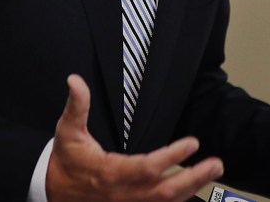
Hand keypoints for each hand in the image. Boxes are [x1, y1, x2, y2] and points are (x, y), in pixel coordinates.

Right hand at [46, 75, 223, 201]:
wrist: (53, 191)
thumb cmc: (65, 160)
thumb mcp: (68, 130)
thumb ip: (77, 105)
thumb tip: (75, 80)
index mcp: (110, 173)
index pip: (148, 168)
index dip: (172, 156)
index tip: (192, 143)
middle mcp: (123, 194)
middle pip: (166, 191)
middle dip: (194, 178)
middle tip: (216, 163)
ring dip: (191, 188)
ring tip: (212, 171)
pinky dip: (177, 200)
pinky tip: (192, 188)